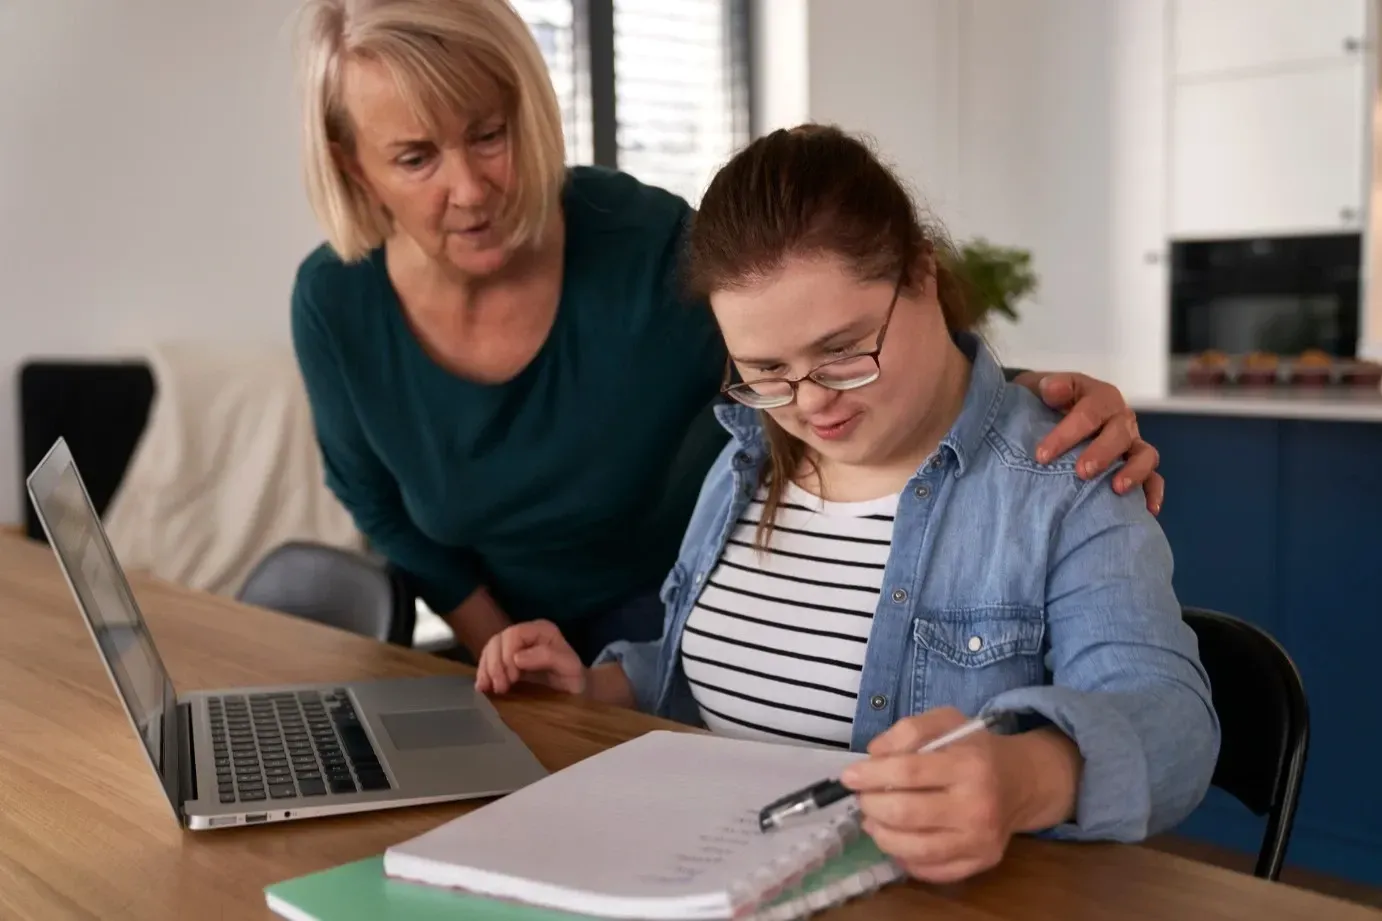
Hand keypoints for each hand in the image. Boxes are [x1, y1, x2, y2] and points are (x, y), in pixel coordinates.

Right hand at [474, 620, 586, 696]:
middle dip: (495, 665)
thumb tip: (518, 657)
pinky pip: (488, 660)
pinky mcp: (507, 660)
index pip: (515, 633)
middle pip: (499, 640)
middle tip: (501, 688)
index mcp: (543, 631)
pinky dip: (483, 673)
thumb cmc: (575, 680)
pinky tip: (483, 687)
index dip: (507, 654)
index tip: (511, 678)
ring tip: (490, 689)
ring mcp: (515, 646)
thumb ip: (548, 657)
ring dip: (487, 670)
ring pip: (490, 649)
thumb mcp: (570, 669)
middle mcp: (527, 634)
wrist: (576, 694)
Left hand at [839, 708, 1077, 884]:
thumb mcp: (947, 721)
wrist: (1023, 782)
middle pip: (906, 813)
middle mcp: (977, 806)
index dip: (871, 775)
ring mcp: (980, 841)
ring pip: (914, 849)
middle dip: (871, 805)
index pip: (908, 773)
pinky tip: (895, 839)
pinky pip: (930, 871)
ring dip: (881, 834)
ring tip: (873, 819)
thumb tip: (874, 755)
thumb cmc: (977, 749)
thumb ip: (909, 729)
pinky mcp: (981, 864)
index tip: (849, 776)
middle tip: (862, 798)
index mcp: (969, 765)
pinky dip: (903, 858)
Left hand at [1013, 371, 1163, 514]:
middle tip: (1081, 472)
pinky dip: (1153, 492)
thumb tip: (1051, 390)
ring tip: (1117, 489)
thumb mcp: (1047, 388)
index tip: (1042, 456)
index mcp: (1101, 398)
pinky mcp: (1139, 465)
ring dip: (1133, 471)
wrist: (1058, 410)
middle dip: (1101, 453)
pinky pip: (1153, 478)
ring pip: (1144, 455)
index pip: (1088, 414)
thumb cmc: (1052, 402)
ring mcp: (1133, 443)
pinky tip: (1147, 509)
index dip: (1066, 434)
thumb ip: (1052, 387)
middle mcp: (1121, 419)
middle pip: (1118, 435)